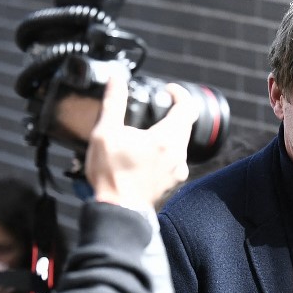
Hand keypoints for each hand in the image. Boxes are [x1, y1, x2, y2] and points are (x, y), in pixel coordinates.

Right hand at [84, 76, 196, 208]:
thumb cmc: (111, 176)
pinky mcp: (174, 181)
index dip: (179, 93)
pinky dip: (166, 150)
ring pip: (181, 142)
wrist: (119, 211)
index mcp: (167, 139)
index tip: (168, 90)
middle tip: (155, 108)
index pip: (186, 107)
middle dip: (173, 112)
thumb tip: (116, 80)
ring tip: (146, 132)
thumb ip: (113, 103)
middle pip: (185, 124)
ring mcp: (179, 170)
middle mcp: (179, 154)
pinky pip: (176, 159)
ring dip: (169, 132)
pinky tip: (146, 154)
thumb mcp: (105, 134)